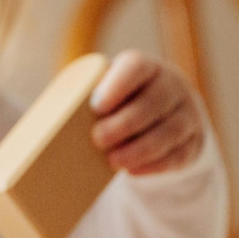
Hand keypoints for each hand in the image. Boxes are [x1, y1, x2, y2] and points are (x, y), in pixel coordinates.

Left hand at [89, 50, 206, 175]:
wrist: (166, 109)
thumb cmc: (122, 101)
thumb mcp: (109, 90)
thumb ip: (86, 98)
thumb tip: (44, 123)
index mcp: (146, 67)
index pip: (136, 67)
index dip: (117, 85)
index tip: (96, 106)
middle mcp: (171, 86)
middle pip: (153, 103)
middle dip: (125, 124)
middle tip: (98, 139)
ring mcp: (187, 113)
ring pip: (170, 131)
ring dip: (140, 148)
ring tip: (114, 161)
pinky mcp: (194, 141)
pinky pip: (179, 154)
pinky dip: (155, 165)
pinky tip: (133, 171)